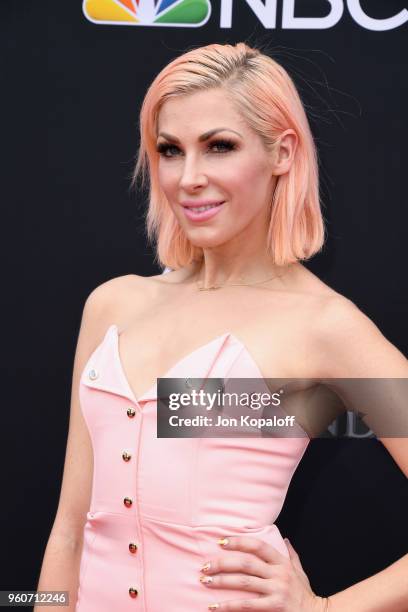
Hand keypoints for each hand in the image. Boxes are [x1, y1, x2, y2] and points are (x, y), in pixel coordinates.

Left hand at [198, 535, 328, 610]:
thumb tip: (285, 539)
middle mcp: (279, 573)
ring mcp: (276, 590)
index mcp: (282, 562)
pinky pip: (247, 605)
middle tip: (205, 565)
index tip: (221, 542)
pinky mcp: (274, 607)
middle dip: (223, 563)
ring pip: (244, 582)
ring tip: (205, 581)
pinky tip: (214, 606)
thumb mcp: (299, 571)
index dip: (239, 541)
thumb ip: (291, 555)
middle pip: (246, 563)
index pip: (258, 545)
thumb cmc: (304, 594)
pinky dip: (229, 605)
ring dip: (221, 581)